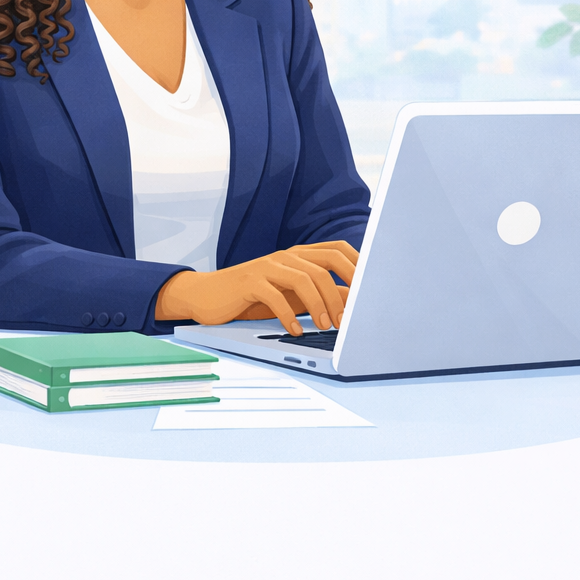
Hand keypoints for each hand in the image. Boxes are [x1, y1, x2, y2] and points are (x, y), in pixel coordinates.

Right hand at [155, 241, 358, 335]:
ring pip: (304, 278)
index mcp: (299, 255)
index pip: (337, 249)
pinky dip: (289, 316)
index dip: (357, 265)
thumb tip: (354, 301)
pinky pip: (276, 296)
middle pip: (325, 264)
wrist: (209, 295)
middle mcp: (286, 256)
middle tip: (347, 319)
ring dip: (319, 305)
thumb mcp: (291, 296)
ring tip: (325, 326)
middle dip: (341, 292)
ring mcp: (268, 266)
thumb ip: (319, 294)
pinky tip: (295, 330)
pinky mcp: (250, 281)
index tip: (370, 289)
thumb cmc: (254, 297)